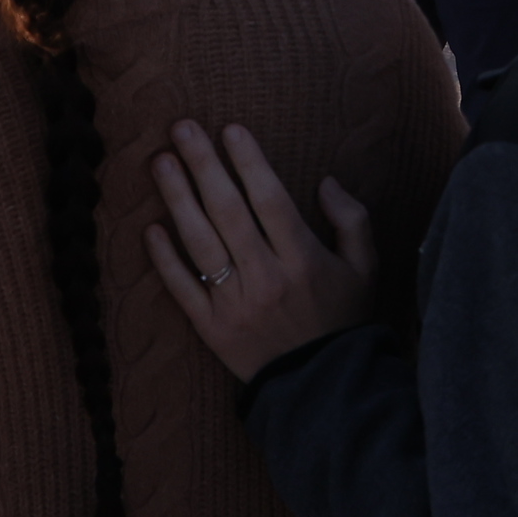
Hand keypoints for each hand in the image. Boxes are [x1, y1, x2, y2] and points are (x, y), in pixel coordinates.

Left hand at [147, 119, 377, 382]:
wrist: (324, 388)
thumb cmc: (345, 320)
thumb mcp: (366, 269)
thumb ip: (353, 221)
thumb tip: (326, 182)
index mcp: (304, 260)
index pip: (270, 200)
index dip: (249, 162)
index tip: (230, 129)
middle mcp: (267, 279)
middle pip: (228, 212)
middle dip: (204, 165)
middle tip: (183, 128)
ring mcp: (236, 305)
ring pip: (200, 244)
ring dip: (177, 199)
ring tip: (161, 162)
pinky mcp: (213, 329)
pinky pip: (183, 288)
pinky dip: (165, 259)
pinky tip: (151, 228)